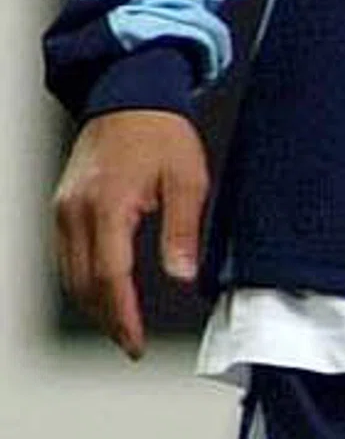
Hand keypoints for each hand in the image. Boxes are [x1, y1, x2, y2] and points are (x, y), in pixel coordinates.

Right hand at [52, 110, 208, 358]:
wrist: (129, 95)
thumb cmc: (160, 133)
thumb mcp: (188, 180)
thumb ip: (183, 231)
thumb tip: (182, 275)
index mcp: (107, 206)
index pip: (110, 278)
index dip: (123, 317)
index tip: (135, 343)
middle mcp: (76, 211)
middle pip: (84, 284)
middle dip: (107, 319)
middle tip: (129, 343)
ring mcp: (63, 208)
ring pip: (69, 274)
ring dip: (92, 305)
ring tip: (119, 326)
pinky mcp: (62, 206)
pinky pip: (64, 255)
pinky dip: (80, 281)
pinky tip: (100, 292)